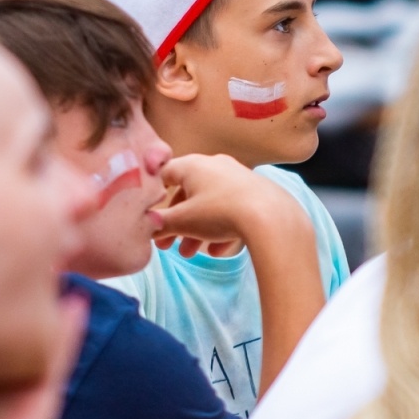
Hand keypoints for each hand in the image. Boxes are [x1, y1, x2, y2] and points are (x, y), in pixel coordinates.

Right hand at [151, 154, 308, 257]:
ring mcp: (238, 179)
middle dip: (175, 222)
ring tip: (190, 254)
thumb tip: (147, 225)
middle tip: (166, 246)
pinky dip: (221, 230)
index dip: (153, 196)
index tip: (148, 216)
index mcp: (194, 165)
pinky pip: (231, 211)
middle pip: (187, 194)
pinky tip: (219, 251)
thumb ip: (160, 223)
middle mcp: (215, 166)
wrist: (272, 218)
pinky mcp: (256, 194)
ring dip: (196, 230)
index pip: (164, 173)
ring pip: (209, 205)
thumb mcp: (183, 221)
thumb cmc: (220, 212)